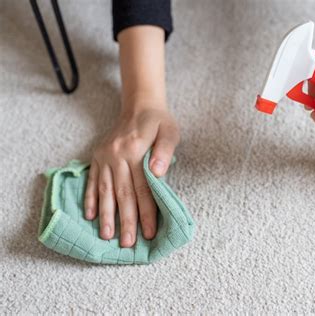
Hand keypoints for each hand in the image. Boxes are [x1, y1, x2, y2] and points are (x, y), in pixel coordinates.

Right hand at [83, 105, 179, 246]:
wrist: (139, 106)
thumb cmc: (159, 122)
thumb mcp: (170, 131)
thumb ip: (165, 151)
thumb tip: (159, 173)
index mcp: (135, 151)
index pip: (142, 189)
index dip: (147, 212)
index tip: (150, 232)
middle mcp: (116, 156)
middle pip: (122, 194)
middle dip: (126, 220)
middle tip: (128, 243)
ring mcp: (104, 157)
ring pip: (105, 191)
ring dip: (106, 215)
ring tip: (107, 236)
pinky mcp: (97, 156)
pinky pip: (92, 180)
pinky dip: (91, 198)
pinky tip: (90, 215)